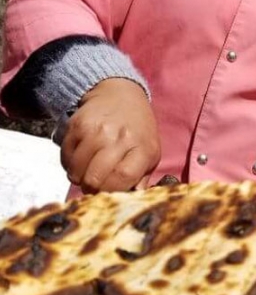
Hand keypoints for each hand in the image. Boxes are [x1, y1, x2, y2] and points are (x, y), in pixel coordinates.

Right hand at [61, 78, 160, 192]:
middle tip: (94, 187)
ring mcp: (96, 130)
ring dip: (78, 177)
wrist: (121, 96)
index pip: (122, 177)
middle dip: (92, 188)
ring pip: (77, 168)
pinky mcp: (77, 125)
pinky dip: (69, 164)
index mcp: (141, 148)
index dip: (111, 191)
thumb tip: (132, 199)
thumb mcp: (150, 152)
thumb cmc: (139, 130)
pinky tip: (79, 162)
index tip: (108, 194)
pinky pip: (66, 155)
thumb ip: (142, 177)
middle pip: (96, 176)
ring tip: (86, 174)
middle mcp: (119, 138)